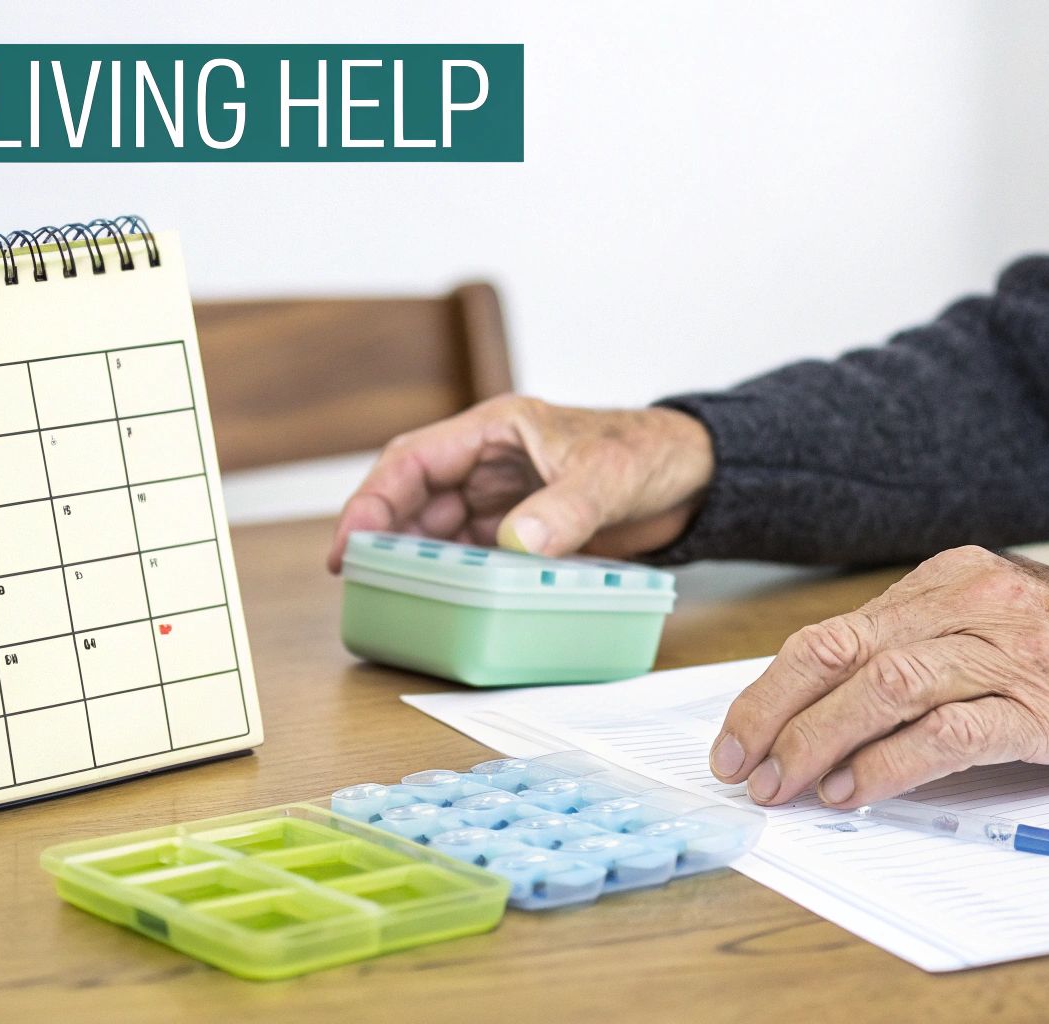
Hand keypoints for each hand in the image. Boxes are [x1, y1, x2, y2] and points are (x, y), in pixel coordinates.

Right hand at [328, 395, 714, 571]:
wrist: (698, 479)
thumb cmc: (651, 453)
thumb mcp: (607, 477)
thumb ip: (563, 509)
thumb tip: (514, 543)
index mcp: (496, 429)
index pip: (412, 459)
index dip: (372, 499)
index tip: (350, 544)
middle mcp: (490, 463)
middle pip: (415, 499)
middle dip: (383, 537)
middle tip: (359, 582)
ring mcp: (505, 500)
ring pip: (439, 531)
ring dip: (417, 562)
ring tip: (391, 598)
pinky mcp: (525, 532)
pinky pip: (475, 556)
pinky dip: (456, 577)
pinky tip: (445, 604)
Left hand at [710, 546, 1048, 807]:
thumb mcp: (999, 618)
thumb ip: (925, 645)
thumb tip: (834, 704)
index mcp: (950, 579)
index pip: (834, 632)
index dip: (773, 687)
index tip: (737, 733)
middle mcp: (971, 604)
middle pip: (841, 654)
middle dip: (775, 713)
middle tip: (740, 765)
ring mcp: (1010, 653)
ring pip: (884, 688)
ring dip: (820, 743)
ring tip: (785, 785)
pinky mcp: (1048, 707)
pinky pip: (948, 732)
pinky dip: (891, 764)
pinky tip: (857, 790)